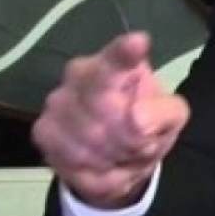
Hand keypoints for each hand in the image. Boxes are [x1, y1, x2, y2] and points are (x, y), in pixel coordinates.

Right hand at [32, 32, 188, 208]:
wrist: (115, 155)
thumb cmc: (145, 122)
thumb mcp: (170, 117)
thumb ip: (163, 113)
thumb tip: (138, 119)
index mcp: (115, 63)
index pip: (118, 57)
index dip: (125, 52)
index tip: (139, 42)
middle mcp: (79, 74)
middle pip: (105, 110)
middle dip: (131, 136)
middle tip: (144, 142)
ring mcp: (56, 103)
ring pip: (89, 142)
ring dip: (116, 156)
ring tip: (125, 152)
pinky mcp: (43, 132)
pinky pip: (77, 163)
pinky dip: (100, 173)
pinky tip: (106, 164)